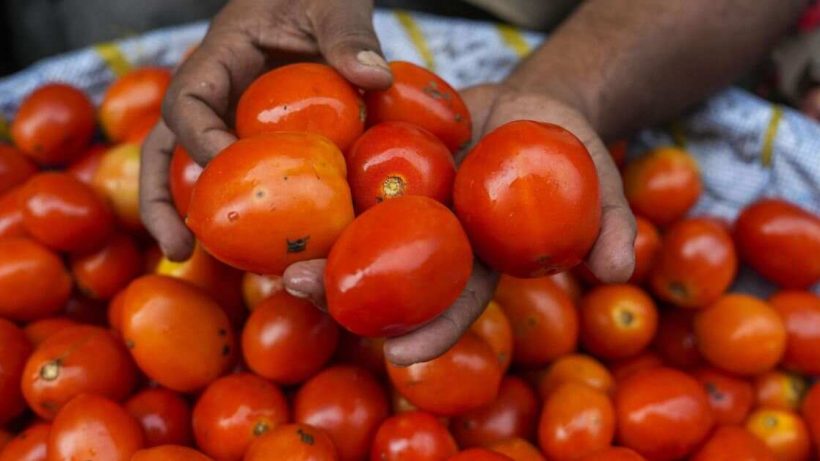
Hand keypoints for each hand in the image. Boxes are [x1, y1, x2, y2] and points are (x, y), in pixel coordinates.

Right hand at [140, 0, 391, 260]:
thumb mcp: (333, 2)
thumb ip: (348, 35)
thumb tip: (374, 79)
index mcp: (222, 56)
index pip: (190, 101)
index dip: (198, 140)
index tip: (227, 170)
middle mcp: (216, 93)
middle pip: (167, 148)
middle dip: (163, 199)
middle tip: (178, 249)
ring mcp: (232, 117)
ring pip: (192, 169)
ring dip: (188, 215)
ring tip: (193, 263)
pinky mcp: (256, 135)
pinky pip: (241, 174)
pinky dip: (242, 208)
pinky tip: (259, 250)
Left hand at [282, 83, 635, 366]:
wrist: (532, 102)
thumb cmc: (570, 146)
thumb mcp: (599, 176)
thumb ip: (609, 220)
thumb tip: (617, 267)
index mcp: (480, 258)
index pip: (455, 302)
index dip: (432, 330)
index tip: (401, 355)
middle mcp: (436, 240)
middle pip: (388, 276)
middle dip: (345, 291)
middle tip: (303, 292)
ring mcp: (408, 204)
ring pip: (357, 234)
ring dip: (316, 246)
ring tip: (276, 255)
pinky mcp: (388, 165)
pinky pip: (351, 176)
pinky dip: (319, 185)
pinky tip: (279, 186)